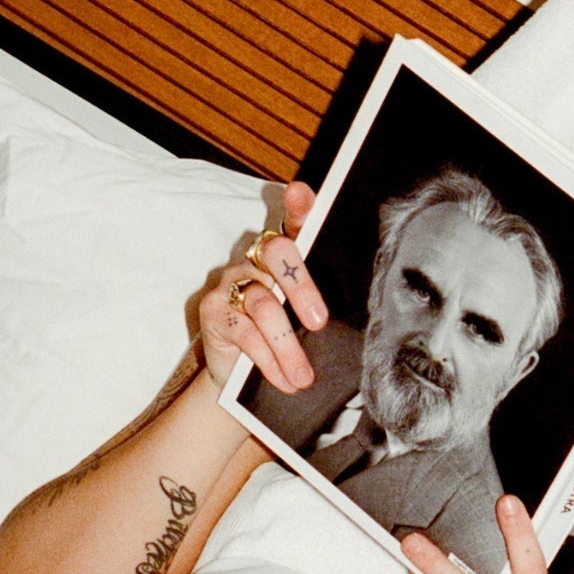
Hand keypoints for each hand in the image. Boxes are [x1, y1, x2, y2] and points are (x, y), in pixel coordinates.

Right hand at [196, 181, 327, 393]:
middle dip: (302, 288)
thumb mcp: (305, 324)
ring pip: (264, 305)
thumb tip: (360, 314)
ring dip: (288, 347)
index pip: (293, 224)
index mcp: (285, 257)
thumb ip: (320, 308)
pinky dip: (269, 360)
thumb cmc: (282, 343)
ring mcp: (231, 282)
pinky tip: (284, 380)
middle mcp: (255, 260)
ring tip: (304, 378)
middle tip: (319, 323)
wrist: (240, 380)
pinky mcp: (213, 310)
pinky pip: (245, 332)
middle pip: (279, 254)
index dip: (297, 207)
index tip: (300, 193)